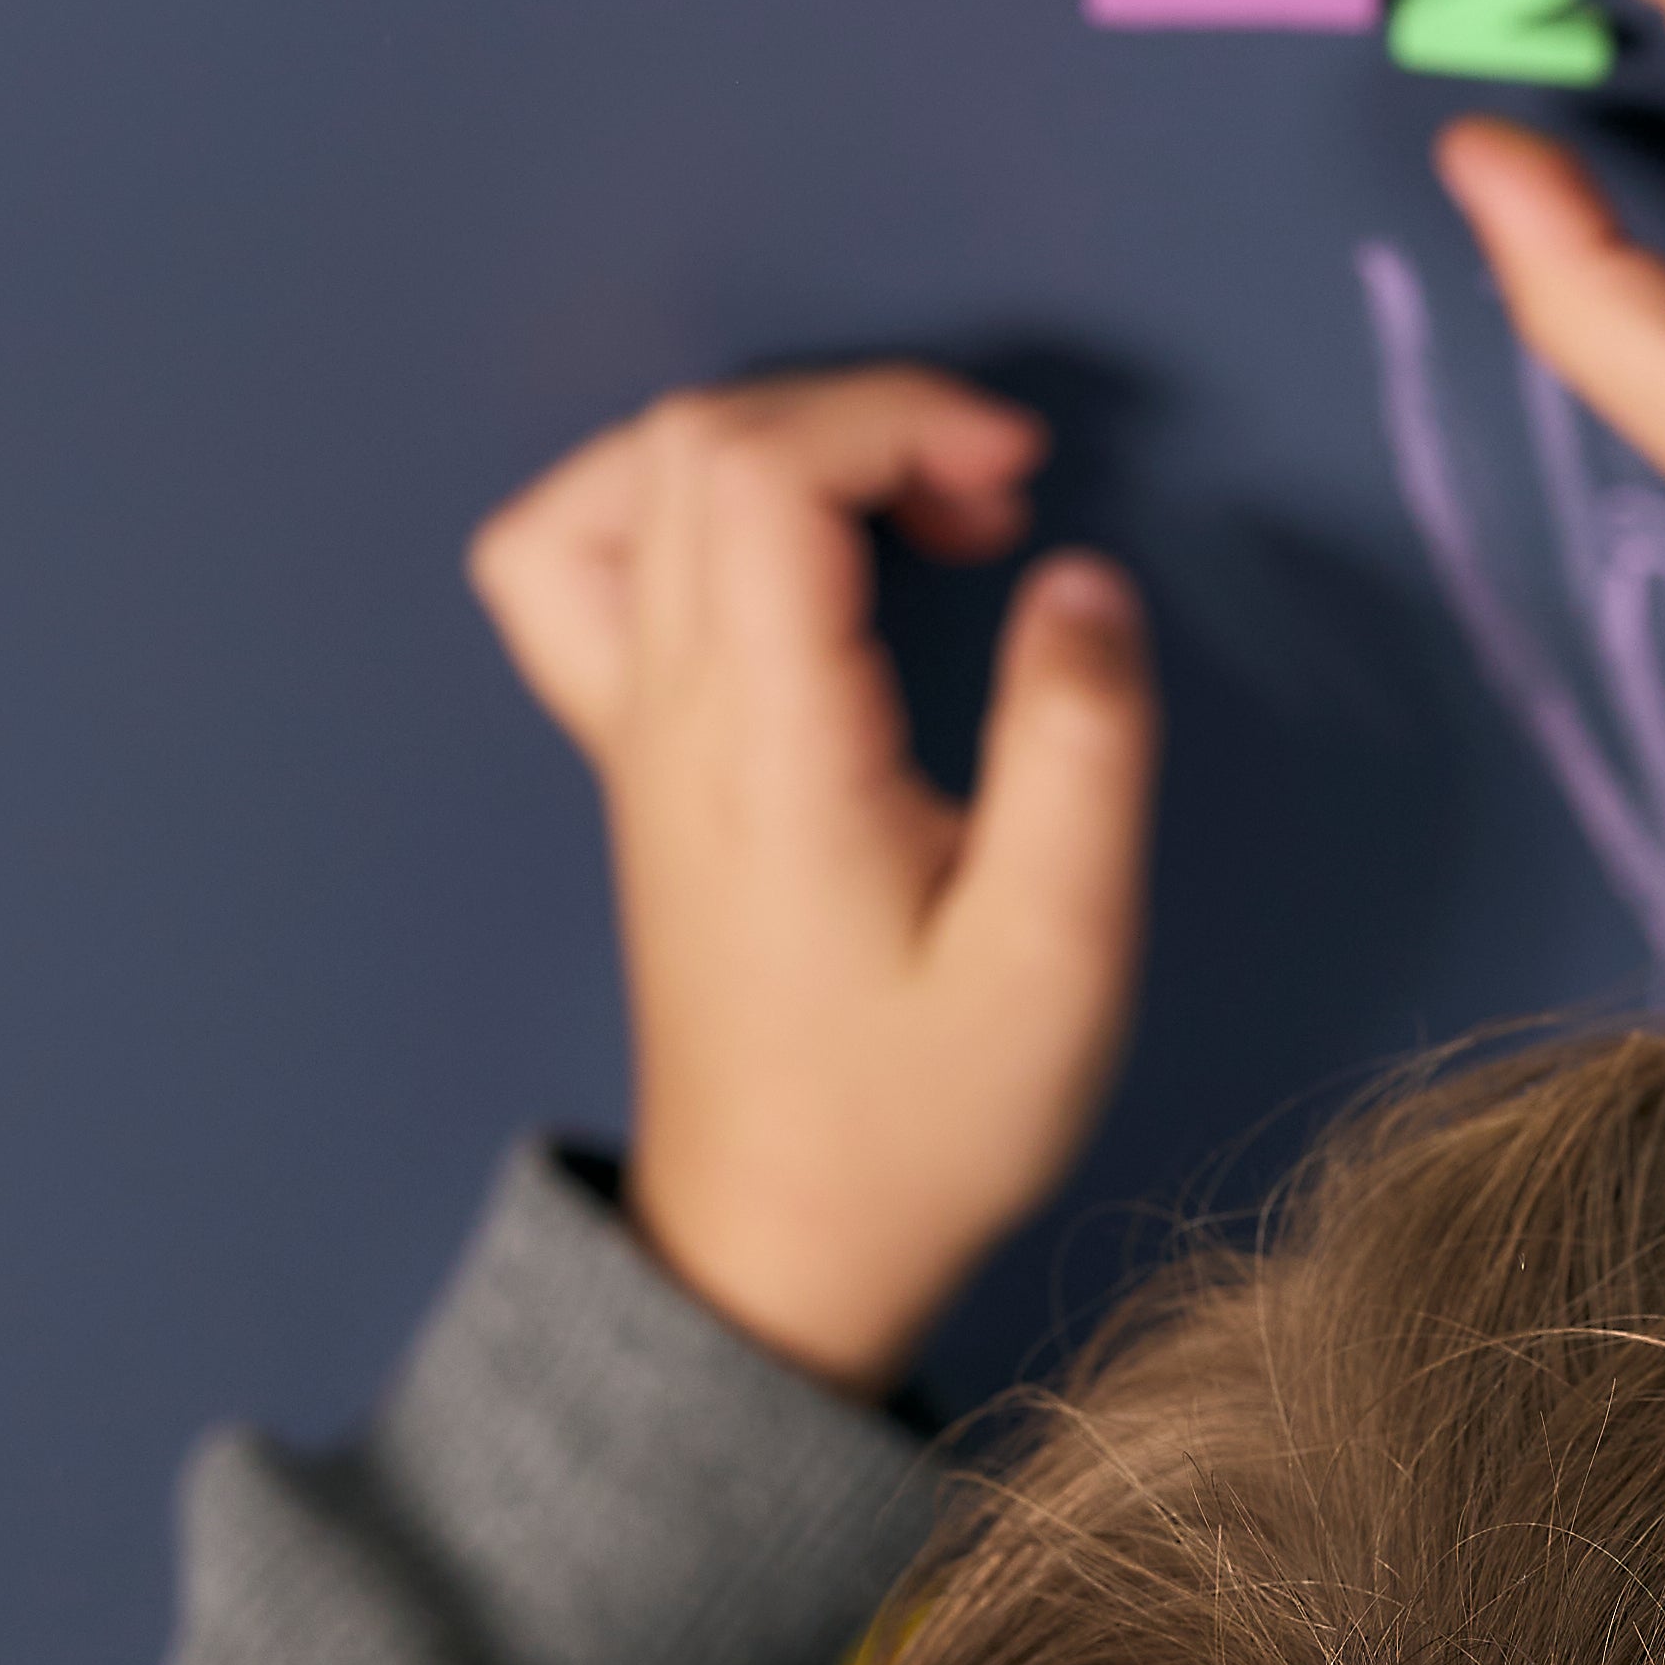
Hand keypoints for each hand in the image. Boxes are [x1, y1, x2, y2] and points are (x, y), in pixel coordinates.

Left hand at [469, 368, 1157, 1392]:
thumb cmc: (923, 1121)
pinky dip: (673, 508)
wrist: (782, 1245)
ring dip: (777, 447)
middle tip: (991, 508)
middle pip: (696, 440)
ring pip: (631, 479)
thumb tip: (1082, 580)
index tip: (1019, 484)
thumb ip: (1081, 749)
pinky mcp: (637, 760)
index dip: (897, 418)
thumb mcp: (1056, 956)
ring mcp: (634, 733)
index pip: (762, 467)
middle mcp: (671, 716)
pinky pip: (582, 563)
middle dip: (859, 419)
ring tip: (898, 518)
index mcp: (769, 746)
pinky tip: (779, 558)